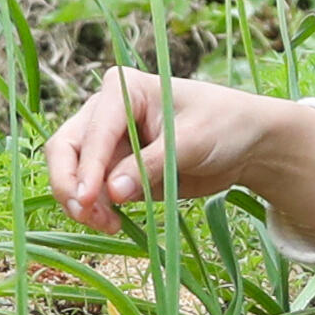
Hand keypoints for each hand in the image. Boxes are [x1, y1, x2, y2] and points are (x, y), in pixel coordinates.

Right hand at [41, 69, 314, 246]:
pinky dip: (96, 209)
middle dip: (70, 183)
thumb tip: (112, 193)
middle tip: (85, 214)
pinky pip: (93, 190)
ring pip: (74, 172)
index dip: (88, 166)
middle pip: (66, 147)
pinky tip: (114, 223)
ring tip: (108, 225)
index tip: (89, 200)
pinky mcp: (117, 167)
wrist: (247, 144)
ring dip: (82, 202)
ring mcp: (108, 141)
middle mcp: (107, 111)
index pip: (94, 130)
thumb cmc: (223, 126)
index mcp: (124, 89)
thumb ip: (151, 165)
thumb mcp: (191, 142)